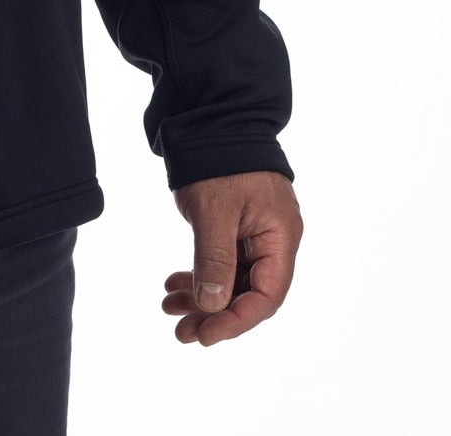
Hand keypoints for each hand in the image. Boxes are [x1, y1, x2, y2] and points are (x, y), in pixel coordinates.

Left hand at [163, 169, 302, 346]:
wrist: (213, 116)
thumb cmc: (220, 159)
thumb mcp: (215, 210)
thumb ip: (215, 259)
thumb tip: (213, 306)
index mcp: (281, 238)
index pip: (266, 296)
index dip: (236, 320)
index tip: (205, 335)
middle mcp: (273, 240)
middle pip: (248, 292)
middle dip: (214, 313)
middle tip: (181, 331)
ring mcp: (254, 233)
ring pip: (231, 279)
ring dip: (202, 296)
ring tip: (169, 308)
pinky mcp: (235, 226)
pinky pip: (221, 261)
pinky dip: (199, 274)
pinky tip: (174, 284)